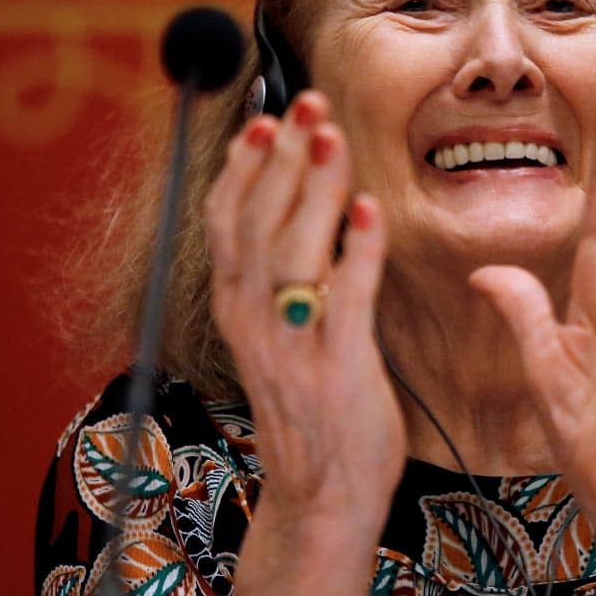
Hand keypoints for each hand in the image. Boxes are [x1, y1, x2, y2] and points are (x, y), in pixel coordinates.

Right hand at [204, 91, 404, 595]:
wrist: (323, 491)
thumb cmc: (310, 399)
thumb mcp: (278, 331)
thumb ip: (284, 272)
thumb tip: (306, 200)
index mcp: (236, 305)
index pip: (228, 218)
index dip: (246, 164)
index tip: (267, 115)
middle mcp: (252, 318)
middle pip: (258, 221)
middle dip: (282, 156)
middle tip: (306, 104)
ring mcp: (293, 343)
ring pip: (293, 250)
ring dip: (312, 188)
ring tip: (329, 136)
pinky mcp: (338, 366)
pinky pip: (346, 299)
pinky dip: (355, 251)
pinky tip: (368, 209)